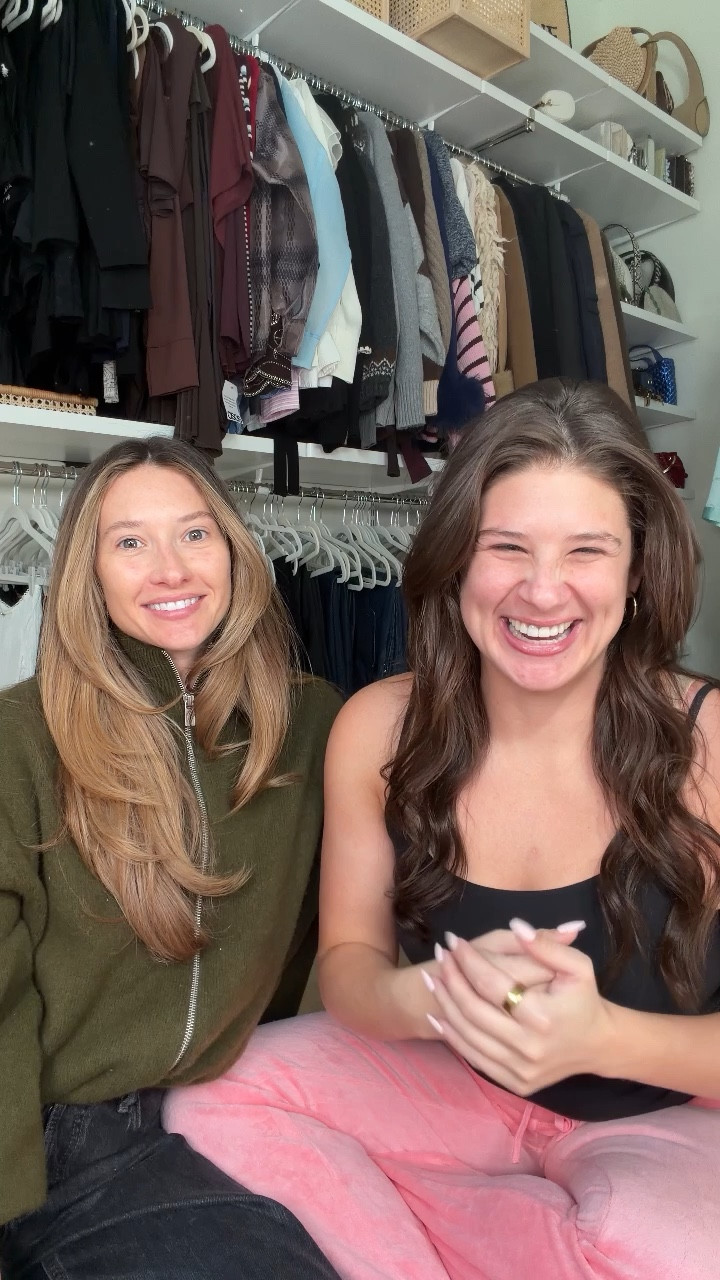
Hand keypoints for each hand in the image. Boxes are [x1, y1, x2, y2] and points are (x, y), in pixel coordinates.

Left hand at [424, 920, 615, 1094]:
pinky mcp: (515, 1083)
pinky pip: (474, 1057)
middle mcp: (529, 1047)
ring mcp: (520, 1069)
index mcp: (543, 1017)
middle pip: (474, 1010)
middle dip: (452, 979)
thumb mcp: (578, 966)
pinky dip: (453, 1035)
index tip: (453, 940)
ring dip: (445, 1005)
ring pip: (468, 1035)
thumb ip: (547, 945)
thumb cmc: (584, 1000)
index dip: (469, 959)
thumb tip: (516, 926)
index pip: (492, 984)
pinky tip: (438, 1014)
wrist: (598, 1046)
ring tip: (432, 978)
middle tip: (439, 956)